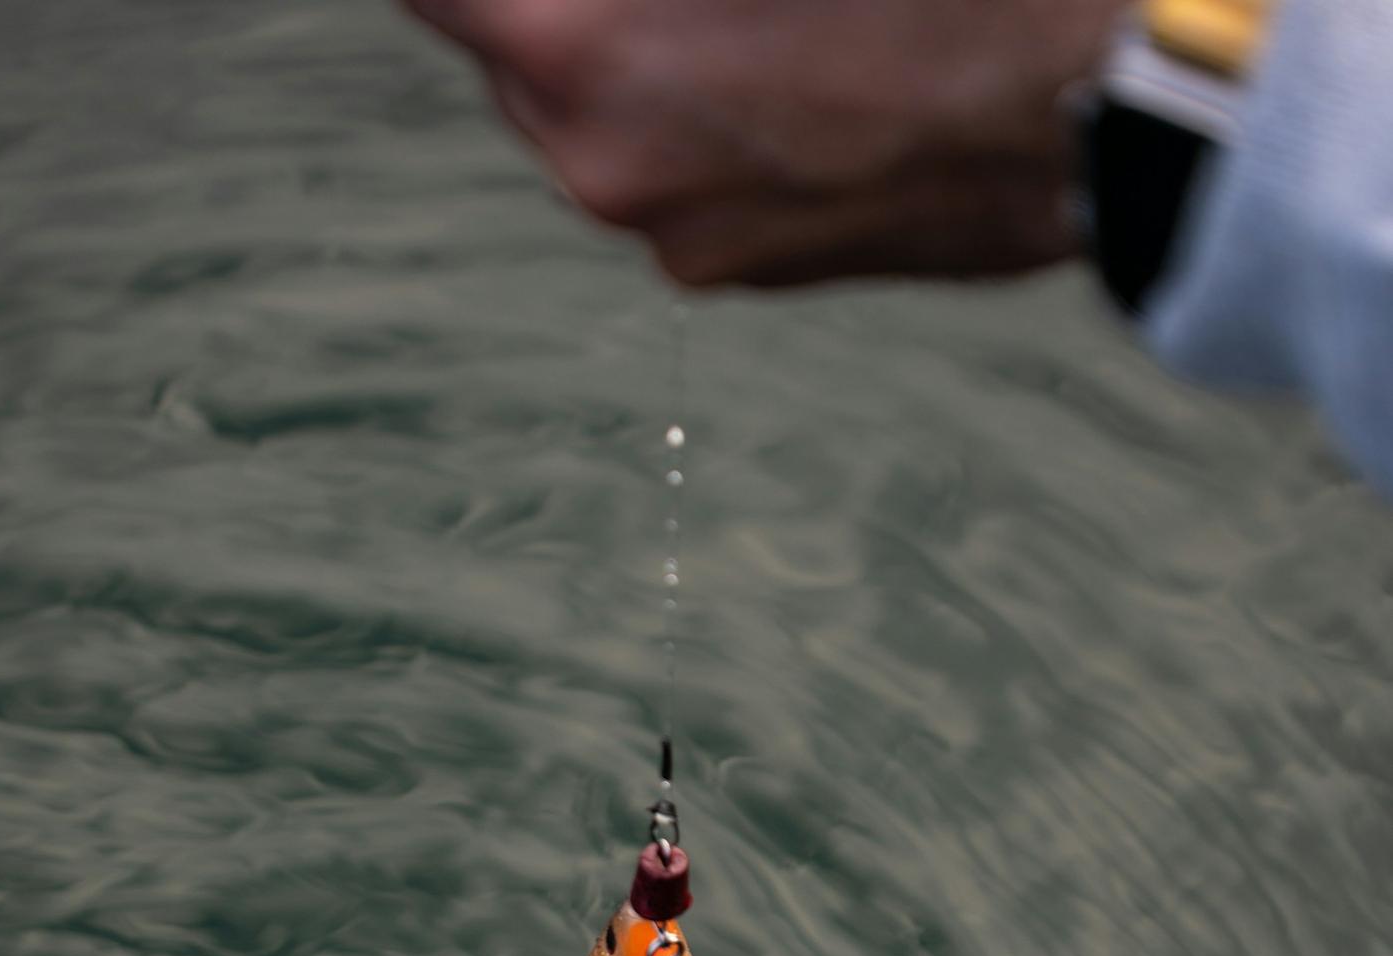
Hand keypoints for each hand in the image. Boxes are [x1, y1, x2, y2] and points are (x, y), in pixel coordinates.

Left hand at [403, 0, 1123, 286]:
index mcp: (582, 53)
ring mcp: (670, 235)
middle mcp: (597, 168)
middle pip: (510, 51)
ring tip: (749, 6)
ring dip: (629, 44)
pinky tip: (789, 50)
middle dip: (562, 2)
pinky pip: (674, 164)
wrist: (1104, 105)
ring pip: (591, 113)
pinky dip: (698, 103)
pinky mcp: (738, 268)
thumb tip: (618, 0)